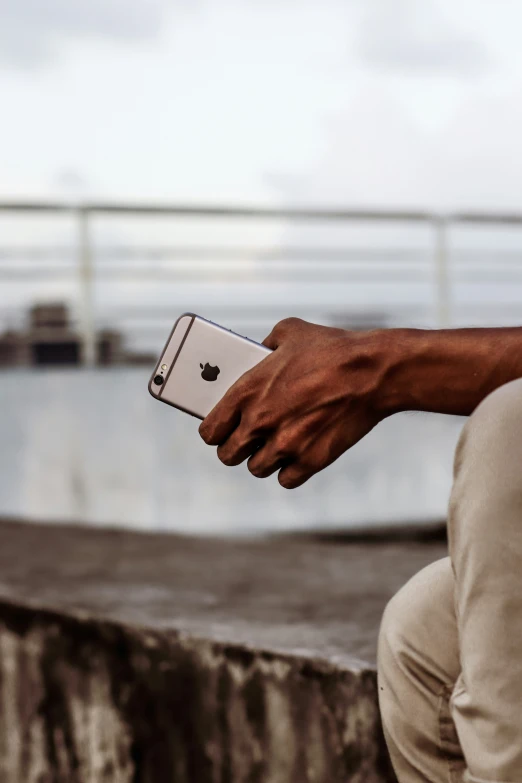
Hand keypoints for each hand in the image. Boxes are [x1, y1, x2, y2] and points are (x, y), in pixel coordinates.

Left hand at [198, 317, 388, 488]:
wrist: (373, 370)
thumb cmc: (332, 349)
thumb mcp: (289, 333)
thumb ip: (265, 345)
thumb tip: (259, 352)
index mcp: (246, 391)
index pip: (210, 430)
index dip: (215, 431)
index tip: (221, 430)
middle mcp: (260, 422)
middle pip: (228, 455)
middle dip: (236, 448)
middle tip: (247, 441)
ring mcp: (285, 445)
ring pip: (257, 468)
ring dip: (264, 459)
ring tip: (275, 446)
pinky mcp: (311, 460)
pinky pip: (286, 479)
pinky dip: (290, 470)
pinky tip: (297, 456)